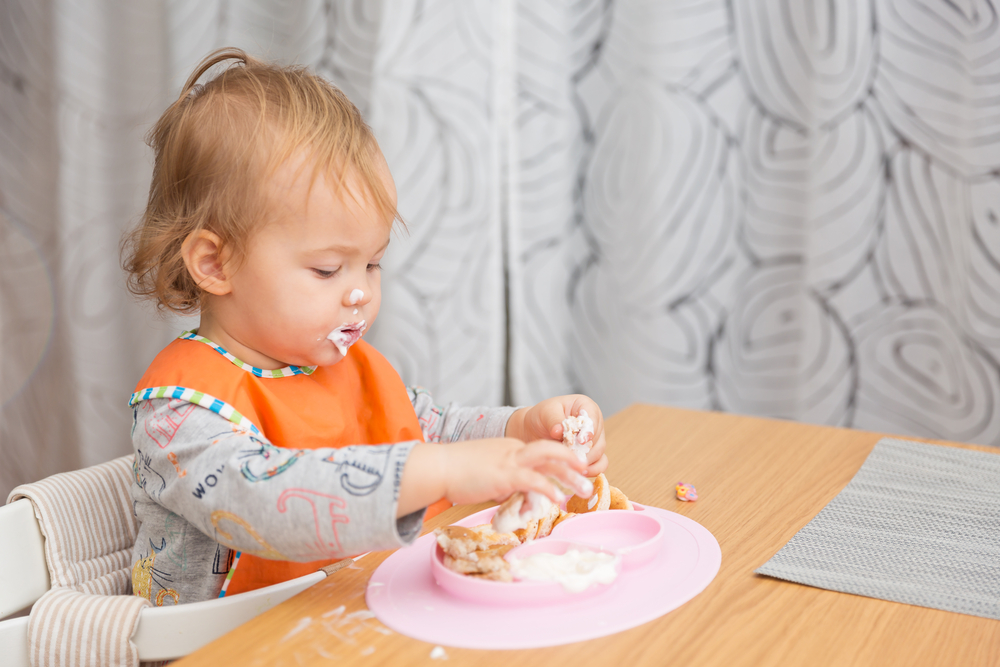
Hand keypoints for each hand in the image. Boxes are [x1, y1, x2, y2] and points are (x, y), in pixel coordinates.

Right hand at [397, 438, 590, 515]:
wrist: (438, 466)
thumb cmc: (455, 472)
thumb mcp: (485, 473)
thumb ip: (502, 483)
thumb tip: (513, 497)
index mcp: (509, 448)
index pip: (540, 453)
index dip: (559, 463)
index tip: (572, 474)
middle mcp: (513, 450)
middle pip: (551, 451)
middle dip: (572, 461)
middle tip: (587, 473)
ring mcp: (510, 460)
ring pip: (550, 460)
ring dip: (570, 475)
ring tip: (584, 488)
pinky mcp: (505, 474)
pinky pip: (535, 480)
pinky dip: (550, 489)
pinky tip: (559, 499)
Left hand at [506, 395, 608, 476]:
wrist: (535, 430)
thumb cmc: (542, 416)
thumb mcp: (545, 413)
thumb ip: (554, 420)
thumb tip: (559, 430)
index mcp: (585, 406)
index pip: (593, 418)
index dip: (588, 431)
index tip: (580, 441)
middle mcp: (594, 422)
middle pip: (598, 439)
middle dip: (584, 450)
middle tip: (571, 457)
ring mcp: (595, 439)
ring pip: (599, 453)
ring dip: (586, 461)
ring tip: (572, 466)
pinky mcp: (593, 454)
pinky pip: (600, 464)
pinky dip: (592, 470)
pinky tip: (579, 472)